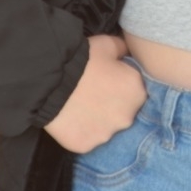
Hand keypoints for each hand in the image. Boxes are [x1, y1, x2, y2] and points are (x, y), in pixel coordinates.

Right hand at [44, 34, 146, 152]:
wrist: (52, 81)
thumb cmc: (85, 59)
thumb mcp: (110, 44)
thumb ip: (124, 51)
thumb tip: (127, 55)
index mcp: (137, 92)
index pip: (135, 90)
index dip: (121, 84)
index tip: (108, 80)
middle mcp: (127, 118)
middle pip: (123, 111)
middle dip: (113, 104)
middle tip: (94, 93)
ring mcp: (106, 135)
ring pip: (106, 127)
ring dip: (98, 119)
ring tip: (80, 106)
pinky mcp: (87, 146)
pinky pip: (87, 138)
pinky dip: (81, 130)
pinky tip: (71, 118)